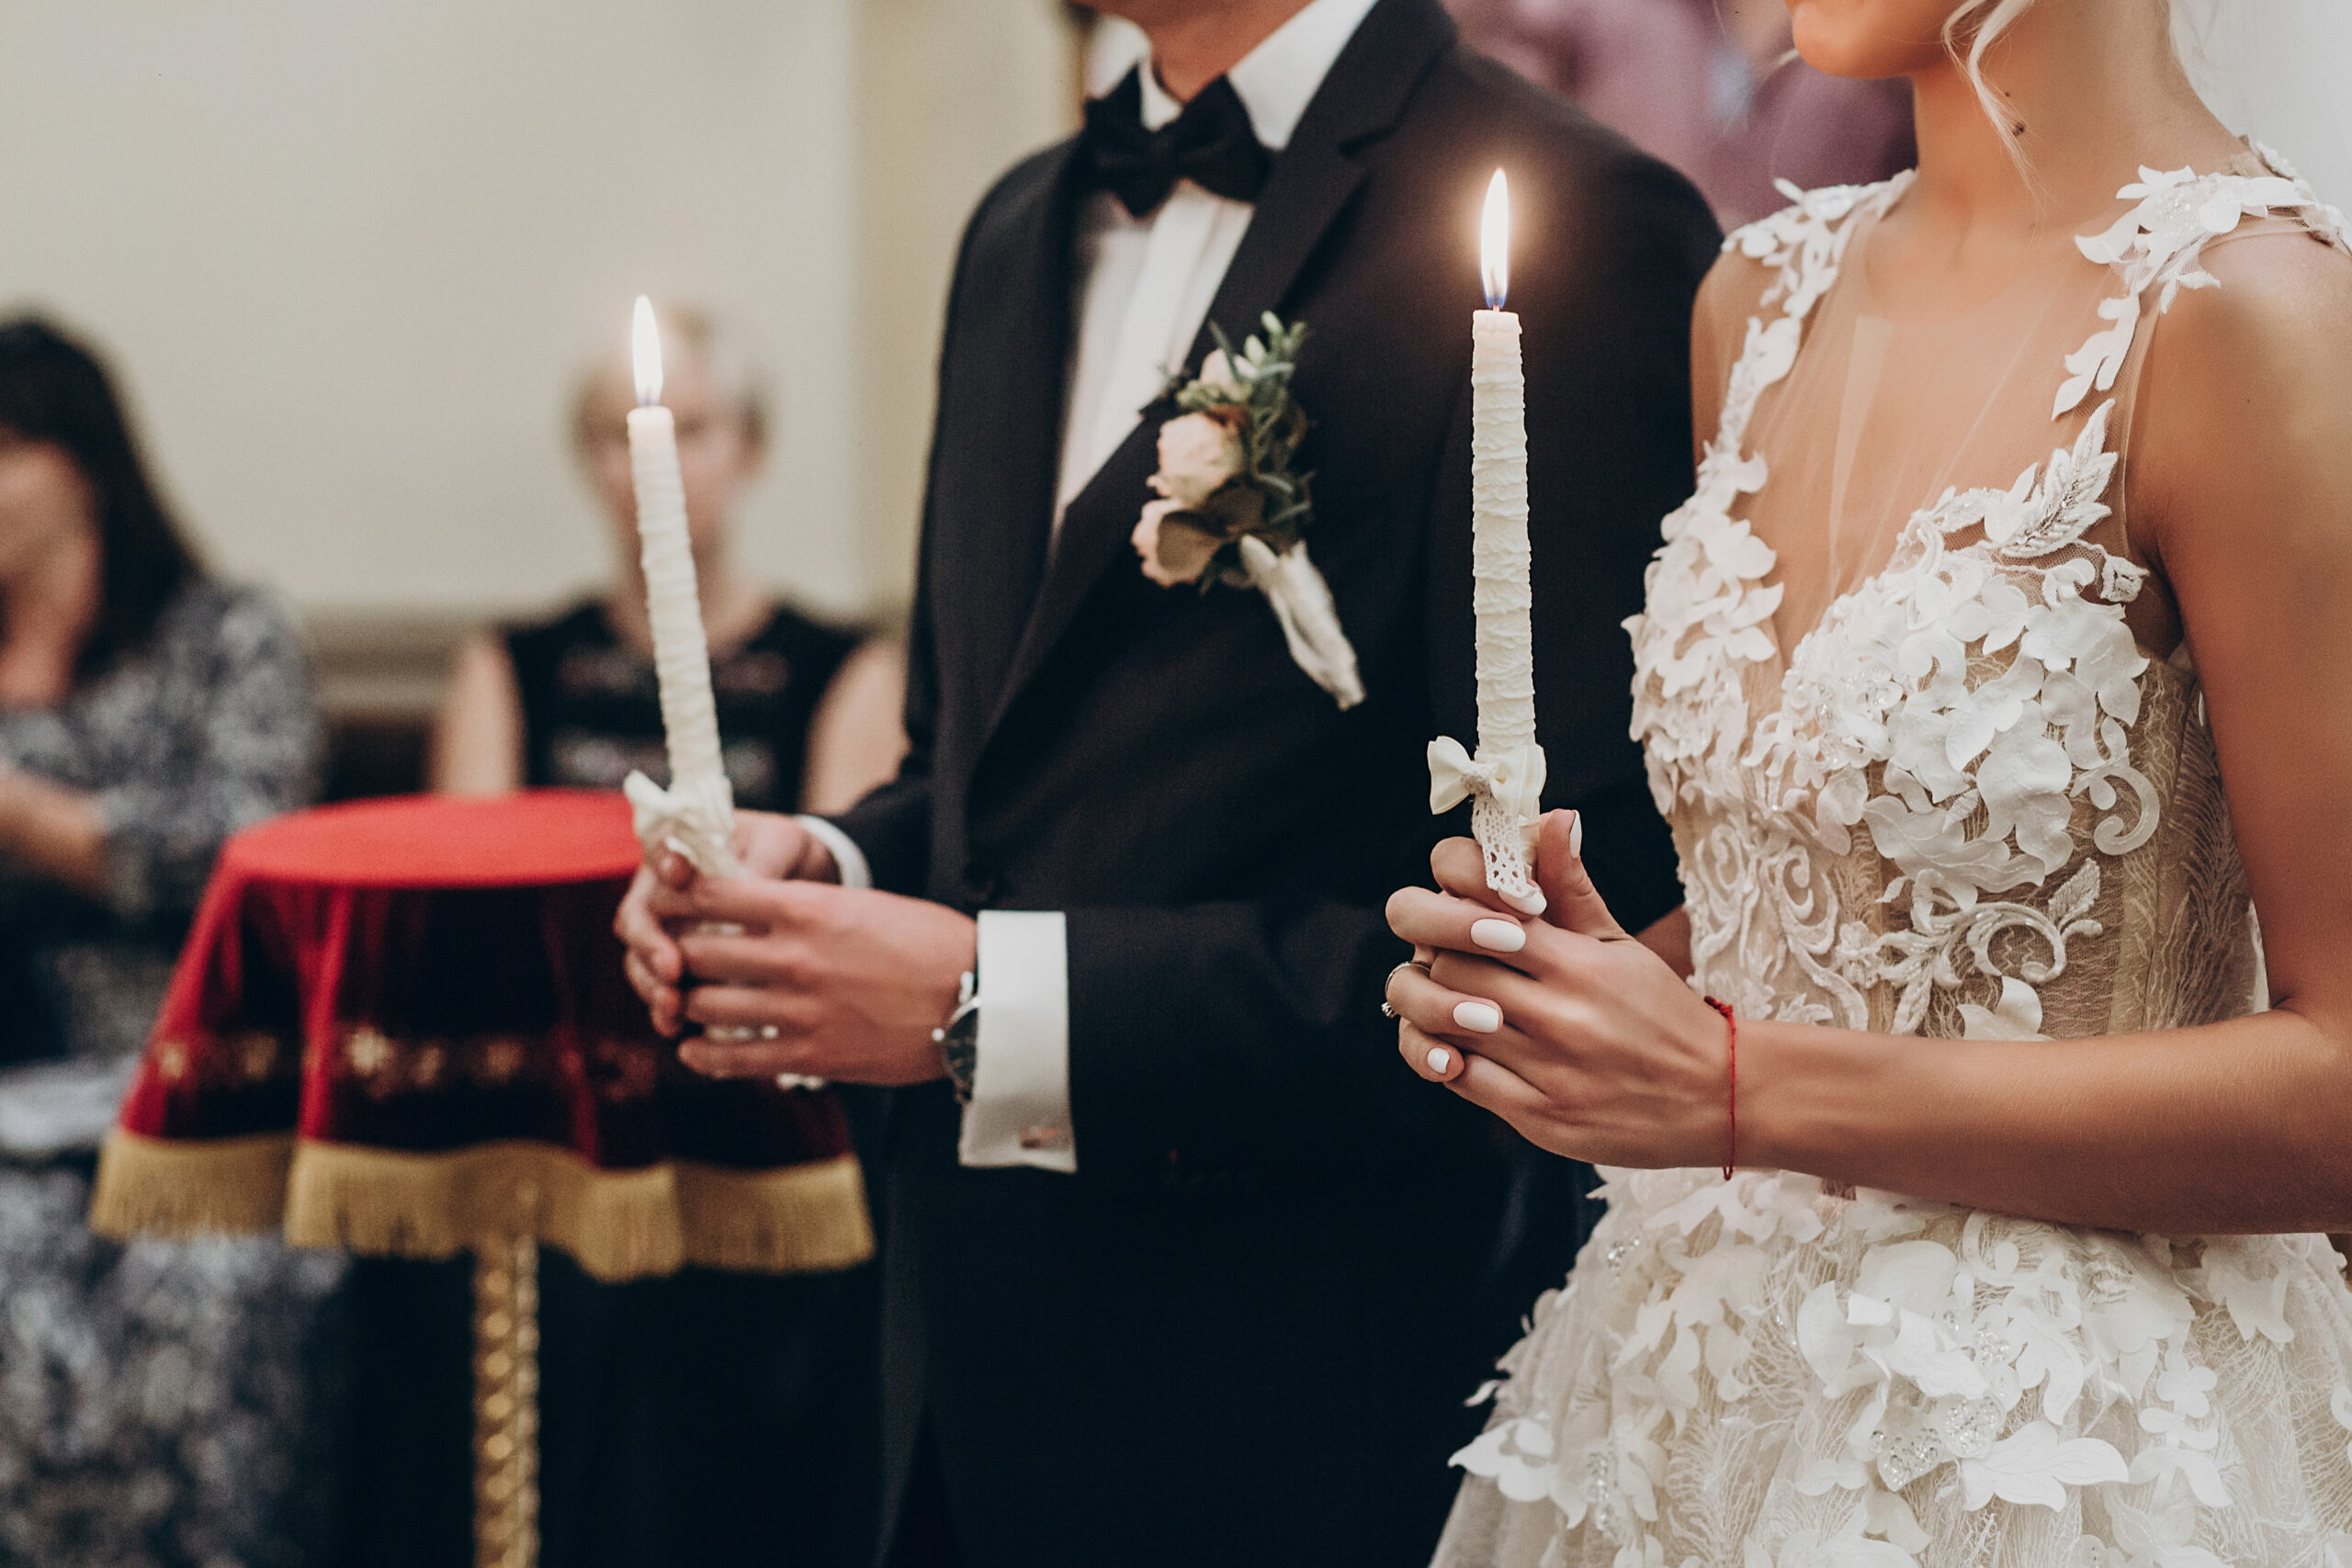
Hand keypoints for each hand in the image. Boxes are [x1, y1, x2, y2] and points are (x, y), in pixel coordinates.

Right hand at [615, 810, 840, 1034]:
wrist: (798, 876)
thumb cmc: (782, 850)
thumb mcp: (779, 844)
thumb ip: (761, 866)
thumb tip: (750, 905)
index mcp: (680, 850)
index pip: (657, 852)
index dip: (662, 865)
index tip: (680, 874)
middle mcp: (662, 893)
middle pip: (638, 920)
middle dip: (650, 947)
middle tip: (671, 970)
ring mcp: (667, 932)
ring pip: (643, 962)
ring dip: (652, 986)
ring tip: (672, 1008)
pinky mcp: (681, 967)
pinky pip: (665, 991)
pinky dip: (668, 1011)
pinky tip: (678, 1029)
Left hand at [650, 873, 975, 1084]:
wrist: (977, 999)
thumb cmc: (927, 945)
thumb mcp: (862, 905)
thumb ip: (803, 911)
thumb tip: (751, 914)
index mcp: (809, 908)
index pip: (712, 893)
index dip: (675, 896)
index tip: (663, 902)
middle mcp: (795, 957)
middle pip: (697, 951)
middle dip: (676, 955)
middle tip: (671, 959)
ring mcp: (801, 1009)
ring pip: (707, 1005)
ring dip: (689, 1004)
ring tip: (687, 1004)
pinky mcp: (812, 1054)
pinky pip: (735, 1057)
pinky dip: (704, 1054)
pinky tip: (695, 1049)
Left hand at [1382, 810, 1730, 1167]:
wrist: (1716, 1095)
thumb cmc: (1660, 1010)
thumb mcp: (1620, 944)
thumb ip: (1571, 887)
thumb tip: (1550, 819)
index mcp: (1579, 964)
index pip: (1478, 919)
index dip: (1449, 910)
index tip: (1456, 912)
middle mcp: (1562, 1016)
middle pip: (1449, 971)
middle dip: (1436, 957)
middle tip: (1443, 954)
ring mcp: (1549, 1071)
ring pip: (1447, 1025)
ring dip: (1433, 1007)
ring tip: (1447, 997)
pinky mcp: (1541, 1117)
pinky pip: (1463, 1081)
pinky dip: (1444, 1059)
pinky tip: (1458, 1046)